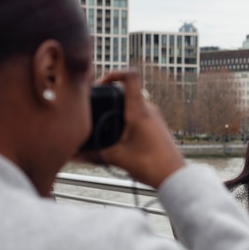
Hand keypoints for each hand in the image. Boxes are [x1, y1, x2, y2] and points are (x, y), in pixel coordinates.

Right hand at [77, 69, 184, 188]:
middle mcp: (149, 109)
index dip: (114, 73)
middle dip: (111, 94)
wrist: (174, 176)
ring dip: (120, 107)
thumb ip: (94, 154)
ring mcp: (155, 117)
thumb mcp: (118, 158)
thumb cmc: (153, 166)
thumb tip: (74, 155)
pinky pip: (140, 114)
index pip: (130, 77)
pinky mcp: (157, 126)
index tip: (101, 83)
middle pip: (128, 90)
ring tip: (105, 118)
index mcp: (139, 111)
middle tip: (97, 103)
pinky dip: (128, 117)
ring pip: (134, 103)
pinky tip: (119, 130)